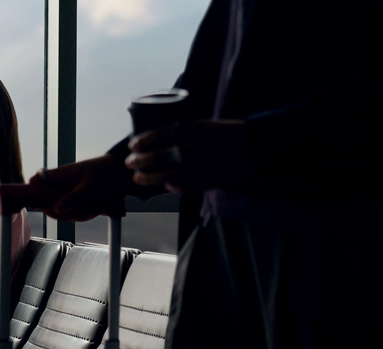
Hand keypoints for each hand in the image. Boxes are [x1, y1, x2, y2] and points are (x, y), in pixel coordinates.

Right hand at [26, 155, 129, 221]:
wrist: (124, 172)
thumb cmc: (106, 173)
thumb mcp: (89, 188)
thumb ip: (72, 199)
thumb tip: (55, 210)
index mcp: (62, 174)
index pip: (39, 179)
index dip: (33, 191)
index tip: (37, 205)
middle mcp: (63, 182)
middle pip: (49, 201)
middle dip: (60, 212)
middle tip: (76, 215)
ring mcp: (71, 190)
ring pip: (63, 208)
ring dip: (76, 214)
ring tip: (93, 212)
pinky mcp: (79, 197)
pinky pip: (75, 210)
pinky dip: (84, 213)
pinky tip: (96, 211)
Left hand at [126, 119, 251, 192]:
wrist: (252, 147)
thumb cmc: (225, 133)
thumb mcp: (201, 126)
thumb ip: (181, 133)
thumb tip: (156, 142)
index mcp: (191, 131)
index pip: (158, 135)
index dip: (142, 141)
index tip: (132, 145)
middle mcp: (191, 149)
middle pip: (157, 158)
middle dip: (139, 161)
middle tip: (130, 163)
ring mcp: (197, 167)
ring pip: (165, 176)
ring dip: (148, 178)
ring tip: (138, 178)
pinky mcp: (204, 181)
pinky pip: (180, 187)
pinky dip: (171, 186)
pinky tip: (166, 185)